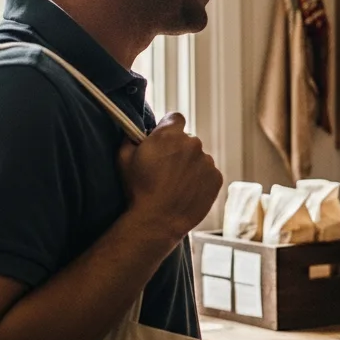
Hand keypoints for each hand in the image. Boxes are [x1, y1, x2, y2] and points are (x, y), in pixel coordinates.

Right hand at [117, 113, 221, 240]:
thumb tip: (133, 132)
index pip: (175, 118)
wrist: (158, 220)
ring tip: (175, 184)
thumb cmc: (138, 189)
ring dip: (190, 166)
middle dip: (178, 149)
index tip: (163, 139)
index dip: (168, 128)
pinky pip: (208, 173)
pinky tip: (186, 192)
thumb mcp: (124, 159)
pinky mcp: (216, 178)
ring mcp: (207, 161)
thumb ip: (130, 138)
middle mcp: (193, 143)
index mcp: (170, 134)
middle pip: (188, 140)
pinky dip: (200, 180)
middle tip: (166, 168)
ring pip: (199, 158)